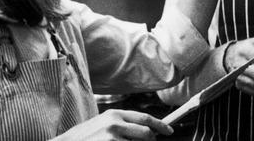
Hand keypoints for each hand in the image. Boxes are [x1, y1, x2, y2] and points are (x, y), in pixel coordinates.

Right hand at [55, 109, 171, 139]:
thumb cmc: (84, 138)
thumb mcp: (103, 125)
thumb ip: (122, 125)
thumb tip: (145, 130)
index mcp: (115, 114)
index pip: (145, 118)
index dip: (160, 125)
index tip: (169, 131)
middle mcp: (115, 124)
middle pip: (146, 134)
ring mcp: (112, 138)